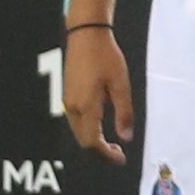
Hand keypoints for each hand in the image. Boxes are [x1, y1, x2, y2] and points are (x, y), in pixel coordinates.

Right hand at [63, 26, 131, 163]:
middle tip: (119, 153)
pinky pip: (76, 121)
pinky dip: (88, 130)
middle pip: (83, 140)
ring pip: (78, 132)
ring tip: (113, 142)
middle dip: (100, 151)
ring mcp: (67, 101)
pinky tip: (102, 125)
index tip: (121, 159)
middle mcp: (73, 107)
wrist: (86, 35)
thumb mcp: (121, 84)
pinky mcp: (68, 95)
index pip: (92, 142)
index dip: (106, 154)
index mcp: (87, 106)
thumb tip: (126, 137)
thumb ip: (123, 112)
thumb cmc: (106, 57)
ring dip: (94, 141)